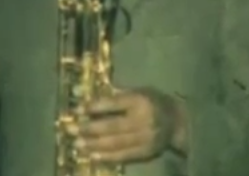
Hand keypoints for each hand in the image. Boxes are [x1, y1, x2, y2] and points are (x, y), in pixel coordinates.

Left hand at [70, 88, 187, 163]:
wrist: (177, 122)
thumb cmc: (153, 101)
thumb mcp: (138, 91)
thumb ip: (117, 94)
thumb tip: (88, 98)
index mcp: (140, 100)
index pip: (114, 104)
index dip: (95, 107)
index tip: (78, 110)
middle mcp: (143, 120)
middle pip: (112, 126)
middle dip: (90, 129)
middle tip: (72, 130)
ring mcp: (146, 138)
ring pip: (115, 143)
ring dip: (94, 145)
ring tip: (77, 144)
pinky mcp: (146, 152)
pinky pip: (124, 156)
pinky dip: (106, 157)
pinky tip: (92, 155)